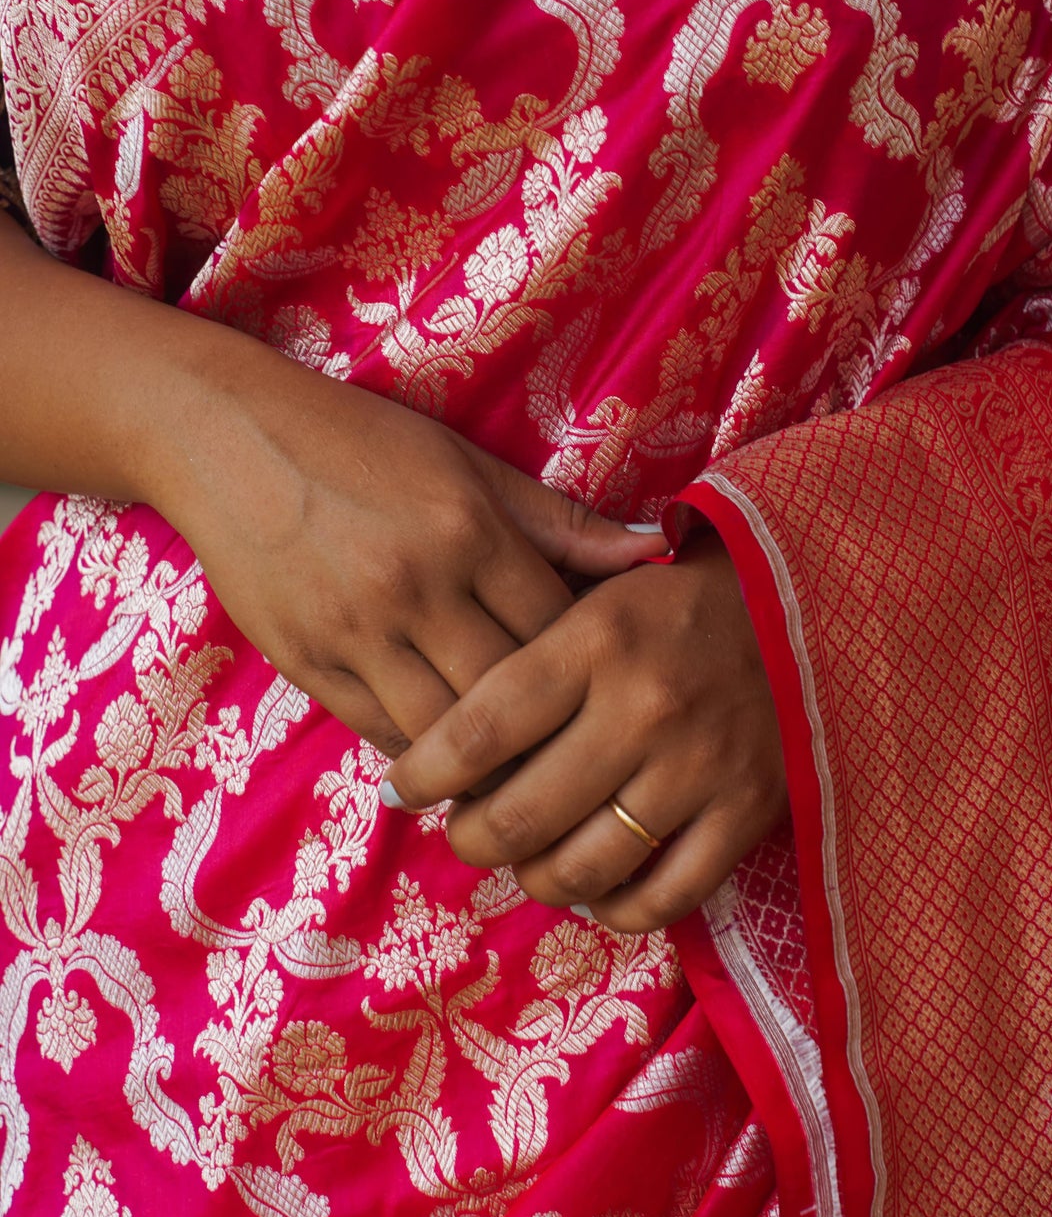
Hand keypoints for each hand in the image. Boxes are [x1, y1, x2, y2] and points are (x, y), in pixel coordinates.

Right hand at [147, 331, 663, 752]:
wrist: (229, 439)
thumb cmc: (363, 442)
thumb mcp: (468, 465)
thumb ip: (560, 520)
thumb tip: (658, 545)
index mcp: (470, 531)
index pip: (557, 630)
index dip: (591, 669)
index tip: (612, 688)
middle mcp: (417, 587)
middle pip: (509, 695)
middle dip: (550, 734)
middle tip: (584, 758)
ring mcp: (357, 631)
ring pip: (445, 734)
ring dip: (486, 764)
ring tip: (523, 777)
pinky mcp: (307, 661)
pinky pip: (380, 733)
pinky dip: (420, 753)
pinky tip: (448, 759)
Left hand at [381, 530, 785, 931]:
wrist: (801, 606)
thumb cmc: (672, 607)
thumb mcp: (593, 595)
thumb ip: (521, 657)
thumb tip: (435, 743)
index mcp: (596, 640)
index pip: (480, 730)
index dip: (424, 775)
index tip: (401, 789)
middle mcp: (645, 706)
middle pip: (518, 816)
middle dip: (470, 839)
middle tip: (465, 833)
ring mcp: (700, 766)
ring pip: (581, 869)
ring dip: (536, 879)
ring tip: (528, 859)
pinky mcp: (747, 811)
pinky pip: (662, 899)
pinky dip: (615, 908)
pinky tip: (598, 884)